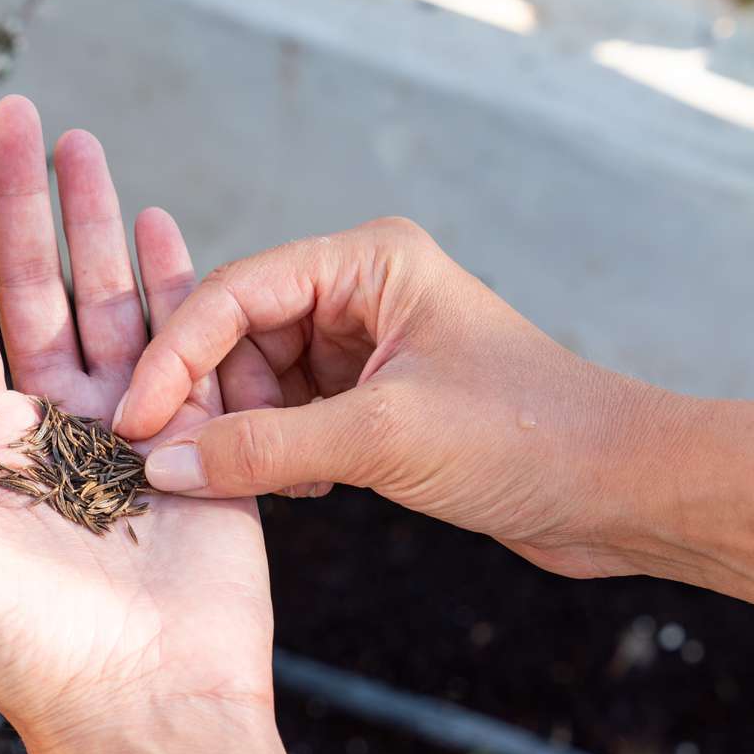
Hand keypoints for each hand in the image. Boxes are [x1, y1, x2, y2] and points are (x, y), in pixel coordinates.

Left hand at [0, 96, 269, 749]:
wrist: (142, 711)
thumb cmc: (20, 659)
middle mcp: (47, 425)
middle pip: (32, 287)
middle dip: (26, 202)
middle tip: (22, 115)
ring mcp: (125, 428)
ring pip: (106, 300)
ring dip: (97, 221)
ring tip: (86, 143)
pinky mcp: (197, 443)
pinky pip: (187, 346)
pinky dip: (176, 283)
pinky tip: (162, 221)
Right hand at [114, 217, 685, 579]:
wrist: (620, 493)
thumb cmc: (528, 437)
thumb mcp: (385, 438)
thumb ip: (265, 449)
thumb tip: (161, 465)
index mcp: (367, 261)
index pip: (235, 294)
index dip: (176, 356)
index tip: (133, 421)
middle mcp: (359, 291)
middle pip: (236, 336)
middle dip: (204, 399)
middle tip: (167, 459)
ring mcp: (364, 347)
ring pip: (256, 382)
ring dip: (241, 432)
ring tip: (252, 479)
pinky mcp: (371, 401)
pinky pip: (287, 418)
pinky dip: (273, 453)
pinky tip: (296, 487)